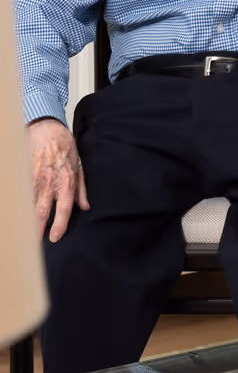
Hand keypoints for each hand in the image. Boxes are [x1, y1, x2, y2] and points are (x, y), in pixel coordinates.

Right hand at [29, 117, 87, 242]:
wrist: (46, 129)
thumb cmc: (65, 147)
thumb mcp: (79, 166)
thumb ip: (81, 188)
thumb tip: (84, 206)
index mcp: (66, 181)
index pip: (64, 208)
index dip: (59, 224)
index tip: (55, 237)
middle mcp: (50, 182)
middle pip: (43, 211)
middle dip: (39, 229)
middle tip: (36, 243)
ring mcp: (34, 179)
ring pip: (29, 204)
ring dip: (27, 219)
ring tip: (25, 233)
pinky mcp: (23, 174)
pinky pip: (21, 194)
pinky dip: (19, 205)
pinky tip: (18, 214)